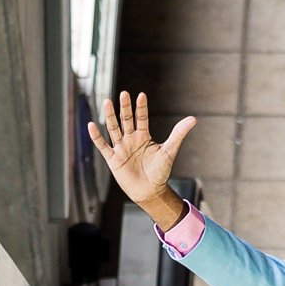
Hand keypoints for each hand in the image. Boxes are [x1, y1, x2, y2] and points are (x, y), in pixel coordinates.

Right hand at [86, 92, 195, 228]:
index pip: (142, 118)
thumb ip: (178, 134)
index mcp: (144, 136)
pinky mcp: (113, 159)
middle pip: (126, 120)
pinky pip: (103, 146)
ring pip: (113, 129)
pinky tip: (91, 125)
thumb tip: (193, 119)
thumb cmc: (160, 172)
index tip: (141, 95)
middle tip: (124, 94)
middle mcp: (131, 139)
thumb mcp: (169, 151)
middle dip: (125, 108)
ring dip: (110, 116)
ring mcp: (121, 148)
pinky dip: (96, 136)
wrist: (150, 192)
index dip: (141, 108)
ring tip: (107, 101)